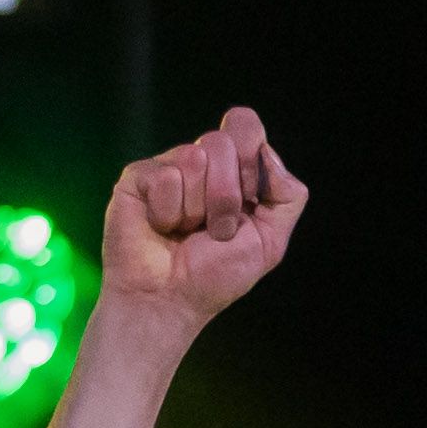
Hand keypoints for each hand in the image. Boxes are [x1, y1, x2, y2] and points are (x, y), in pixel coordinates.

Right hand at [102, 105, 307, 328]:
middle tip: (214, 229)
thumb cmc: (214, 276)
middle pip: (222, 142)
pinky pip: (165, 177)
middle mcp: (198, 162)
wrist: (171, 302)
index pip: (244, 125)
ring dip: (197, 209)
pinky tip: (160, 229)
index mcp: (231, 169)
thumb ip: (289, 196)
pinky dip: (169, 213)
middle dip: (226, 195)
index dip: (250, 161)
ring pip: (194, 157)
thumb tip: (268, 153)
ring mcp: (167, 167)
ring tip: (184, 232)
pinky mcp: (137, 178)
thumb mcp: (270, 242)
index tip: (246, 203)